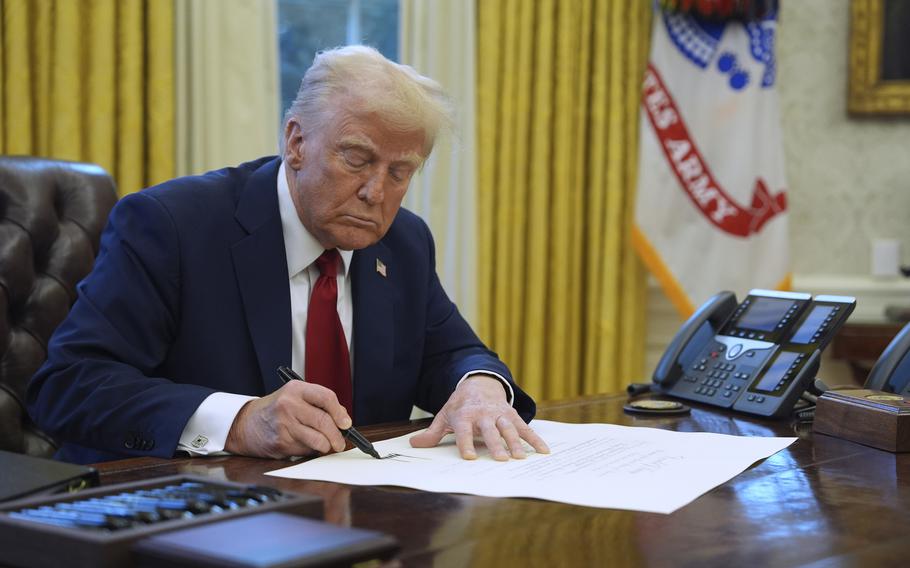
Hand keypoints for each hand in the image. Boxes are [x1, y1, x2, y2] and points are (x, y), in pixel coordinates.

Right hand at [225, 380, 350, 458]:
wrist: (246, 424)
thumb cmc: (276, 410)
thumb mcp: (295, 397)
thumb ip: (318, 404)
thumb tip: (343, 419)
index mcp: (295, 389)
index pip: (326, 397)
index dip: (340, 412)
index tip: (346, 423)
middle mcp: (289, 405)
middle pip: (324, 421)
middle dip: (337, 436)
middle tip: (340, 442)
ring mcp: (284, 424)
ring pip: (317, 439)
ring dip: (326, 446)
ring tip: (325, 445)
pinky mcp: (281, 442)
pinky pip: (306, 450)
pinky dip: (310, 451)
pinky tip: (304, 445)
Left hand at [409, 375, 549, 460]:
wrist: (478, 383)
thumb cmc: (460, 405)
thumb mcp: (444, 416)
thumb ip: (432, 433)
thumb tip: (414, 444)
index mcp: (464, 416)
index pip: (464, 431)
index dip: (466, 443)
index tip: (471, 457)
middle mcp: (483, 414)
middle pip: (490, 430)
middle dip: (495, 444)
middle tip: (501, 459)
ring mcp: (499, 413)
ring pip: (508, 428)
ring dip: (515, 443)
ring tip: (520, 457)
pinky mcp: (512, 414)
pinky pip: (524, 427)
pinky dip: (534, 438)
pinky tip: (543, 450)